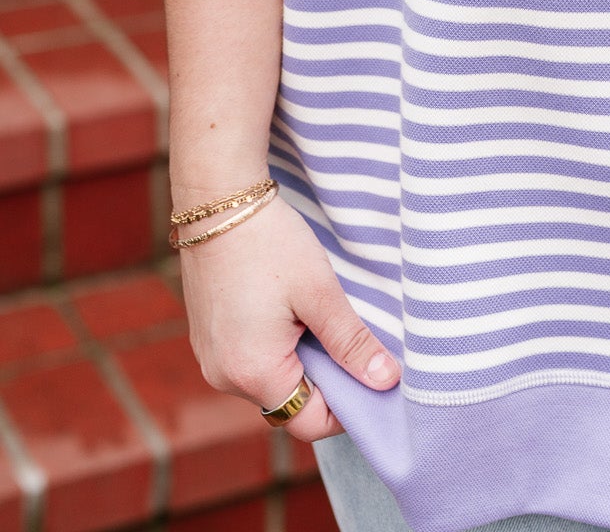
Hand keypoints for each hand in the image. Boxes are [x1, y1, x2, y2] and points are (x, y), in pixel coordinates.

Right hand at [177, 191, 399, 439]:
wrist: (217, 201)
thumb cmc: (270, 243)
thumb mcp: (320, 293)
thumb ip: (353, 343)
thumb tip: (387, 381)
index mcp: (253, 374)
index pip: (309, 422)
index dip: (348, 405)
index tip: (374, 374)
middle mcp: (224, 378)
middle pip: (289, 402)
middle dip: (325, 377)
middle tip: (351, 336)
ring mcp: (211, 358)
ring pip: (270, 378)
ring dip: (300, 358)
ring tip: (320, 314)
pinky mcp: (207, 337)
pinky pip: (250, 358)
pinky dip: (276, 345)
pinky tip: (290, 307)